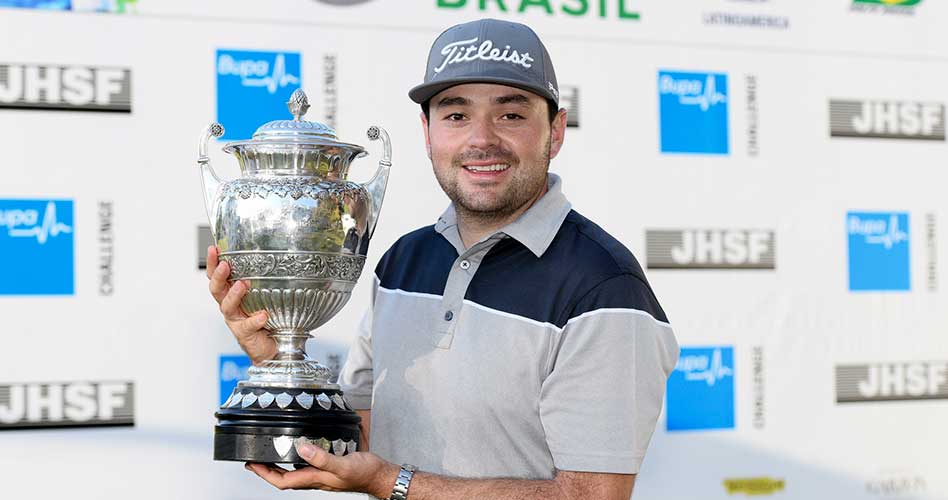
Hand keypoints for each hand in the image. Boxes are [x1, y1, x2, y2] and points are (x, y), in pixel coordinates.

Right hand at [206, 245, 276, 364]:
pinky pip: (247, 327)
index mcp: (233, 294)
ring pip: (227, 307)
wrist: (274, 348)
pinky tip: (262, 315)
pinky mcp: (244, 335)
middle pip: (216, 289)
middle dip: (218, 276)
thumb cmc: (270, 319)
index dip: (212, 263)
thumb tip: (283, 254)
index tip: (214, 248)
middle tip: (225, 265)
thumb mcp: (267, 296)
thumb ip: (270, 280)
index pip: (217, 276)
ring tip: (242, 284)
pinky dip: (255, 320)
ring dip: (234, 294)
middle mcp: (231, 306)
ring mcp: (236, 321)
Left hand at [246, 437, 399, 496]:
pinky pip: (306, 467)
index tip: (252, 465)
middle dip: (267, 471)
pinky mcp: (328, 469)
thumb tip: (301, 448)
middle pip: (284, 478)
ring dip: (279, 466)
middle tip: (253, 461)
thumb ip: (322, 458)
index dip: (265, 474)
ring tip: (268, 456)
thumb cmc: (365, 473)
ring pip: (294, 473)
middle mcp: (315, 478)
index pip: (282, 481)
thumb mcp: (343, 465)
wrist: (380, 476)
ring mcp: (321, 475)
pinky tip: (297, 452)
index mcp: (315, 479)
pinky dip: (296, 460)